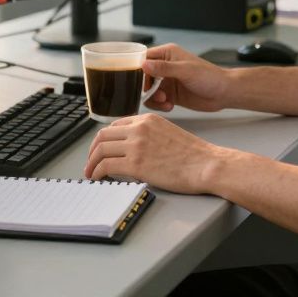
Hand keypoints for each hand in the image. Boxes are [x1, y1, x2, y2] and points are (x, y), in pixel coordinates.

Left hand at [84, 113, 226, 193]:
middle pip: (103, 136)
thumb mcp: (168, 133)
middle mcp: (139, 128)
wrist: (206, 164)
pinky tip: (98, 178)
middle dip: (93, 150)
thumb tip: (133, 149)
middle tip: (90, 162)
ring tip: (91, 173)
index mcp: (147, 119)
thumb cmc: (194, 154)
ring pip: (100, 151)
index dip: (104, 139)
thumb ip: (149, 135)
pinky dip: (97, 172)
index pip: (115, 125)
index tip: (101, 149)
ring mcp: (136, 145)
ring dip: (91, 163)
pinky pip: (106, 166)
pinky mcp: (136, 164)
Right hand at [142, 43, 231, 111]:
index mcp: (168, 54)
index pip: (144, 58)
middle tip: (155, 94)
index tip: (137, 81)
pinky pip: (157, 100)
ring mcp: (168, 81)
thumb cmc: (210, 77)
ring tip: (165, 101)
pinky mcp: (171, 95)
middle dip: (146, 87)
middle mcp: (165, 66)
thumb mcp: (185, 71)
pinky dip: (159, 105)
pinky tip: (170, 106)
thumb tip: (144, 65)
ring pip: (149, 90)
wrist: (224, 93)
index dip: (138, 69)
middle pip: (143, 76)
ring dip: (153, 98)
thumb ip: (164, 68)